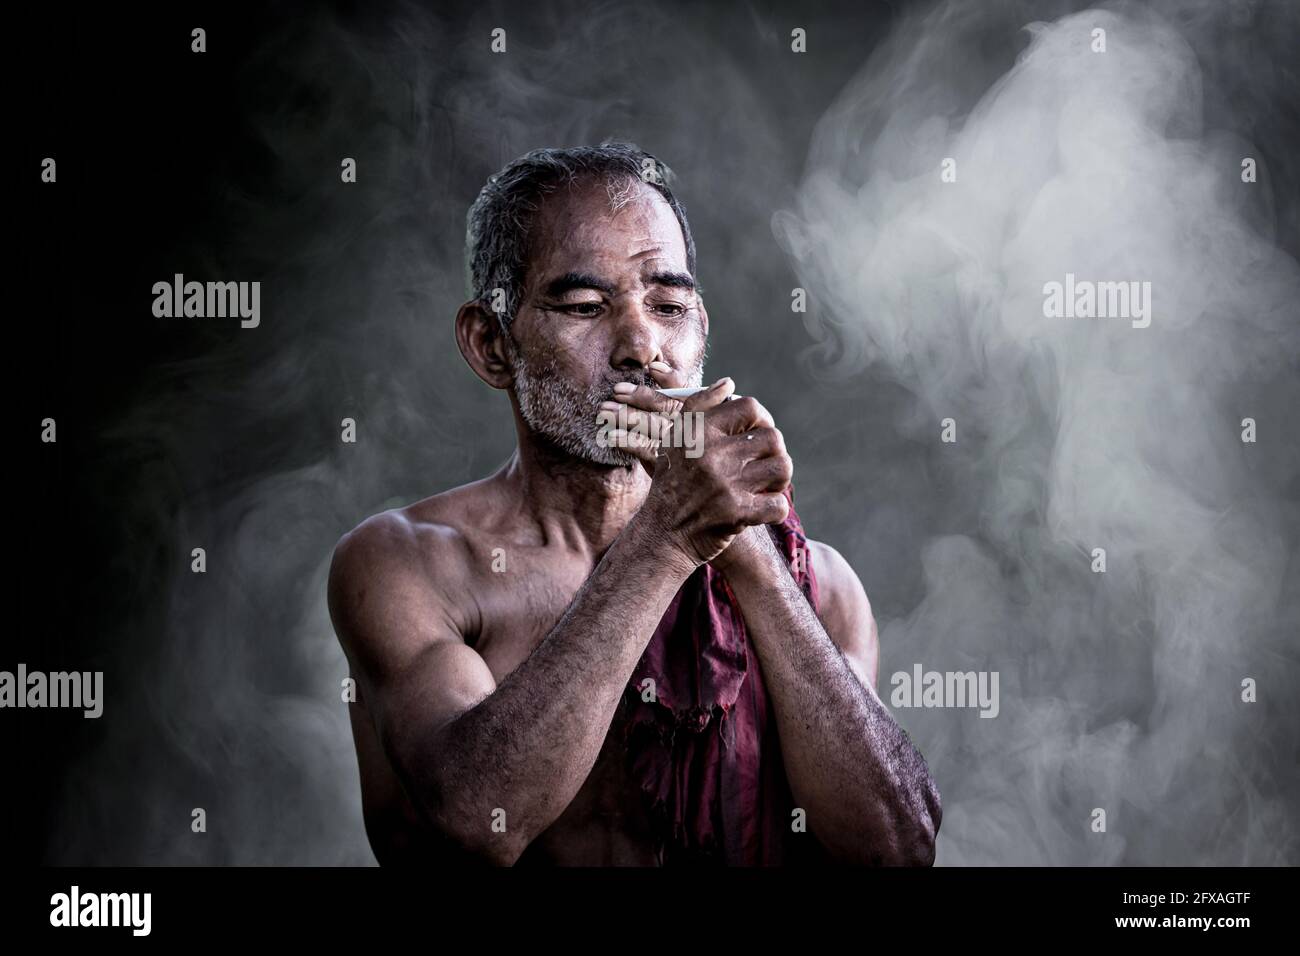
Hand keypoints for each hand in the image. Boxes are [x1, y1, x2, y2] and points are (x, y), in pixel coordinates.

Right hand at [608, 367, 792, 567]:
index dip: (762, 418)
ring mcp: (727, 485)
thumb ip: (699, 407)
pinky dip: (776, 509)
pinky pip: (778, 505)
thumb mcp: (675, 440)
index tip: (758, 431)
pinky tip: (763, 509)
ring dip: (780, 478)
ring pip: (781, 467)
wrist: (663, 534)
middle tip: (763, 464)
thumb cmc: (672, 484)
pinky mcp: (737, 514)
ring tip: (767, 484)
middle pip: (772, 437)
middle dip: (774, 451)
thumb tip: (729, 383)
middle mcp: (713, 455)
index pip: (750, 407)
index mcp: (700, 432)